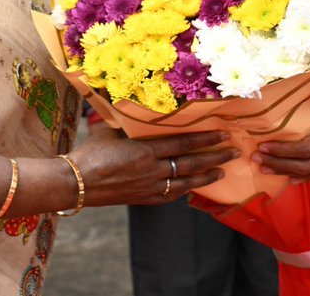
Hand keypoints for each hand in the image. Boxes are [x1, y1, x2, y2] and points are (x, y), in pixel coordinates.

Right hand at [70, 129, 236, 206]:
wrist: (75, 183)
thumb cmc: (90, 153)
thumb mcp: (112, 130)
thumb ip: (131, 124)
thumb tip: (141, 110)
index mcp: (145, 150)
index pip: (184, 143)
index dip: (206, 139)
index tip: (223, 133)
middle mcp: (152, 170)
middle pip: (191, 163)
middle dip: (215, 157)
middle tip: (234, 151)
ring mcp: (149, 187)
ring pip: (185, 181)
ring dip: (206, 176)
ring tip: (222, 172)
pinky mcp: (142, 199)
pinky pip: (170, 195)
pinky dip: (184, 190)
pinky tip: (193, 188)